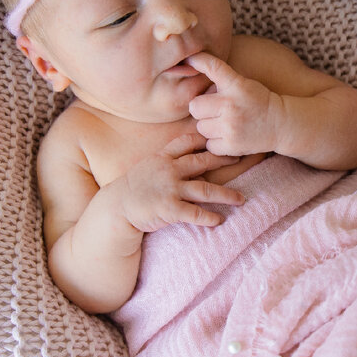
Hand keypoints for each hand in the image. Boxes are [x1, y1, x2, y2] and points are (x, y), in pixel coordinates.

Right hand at [119, 133, 244, 232]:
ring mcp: (170, 189)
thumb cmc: (133, 188)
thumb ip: (167, 161)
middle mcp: (169, 170)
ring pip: (205, 189)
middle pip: (202, 161)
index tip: (222, 136)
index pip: (187, 141)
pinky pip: (195, 213)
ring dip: (226, 195)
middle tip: (240, 158)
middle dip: (223, 159)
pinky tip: (219, 220)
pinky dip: (209, 217)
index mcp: (163, 157)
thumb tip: (188, 160)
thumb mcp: (148, 167)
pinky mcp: (169, 208)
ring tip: (241, 199)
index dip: (205, 138)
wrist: (116, 208)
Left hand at [187, 52, 283, 156]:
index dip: (199, 60)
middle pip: (195, 106)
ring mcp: (231, 126)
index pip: (213, 67)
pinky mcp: (231, 145)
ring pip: (201, 127)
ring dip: (209, 126)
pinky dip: (216, 143)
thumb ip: (221, 79)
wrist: (281, 124)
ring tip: (224, 124)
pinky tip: (228, 136)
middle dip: (202, 109)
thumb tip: (188, 68)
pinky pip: (209, 144)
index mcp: (236, 85)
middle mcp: (231, 104)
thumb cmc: (257, 101)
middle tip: (215, 110)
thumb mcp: (243, 83)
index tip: (190, 59)